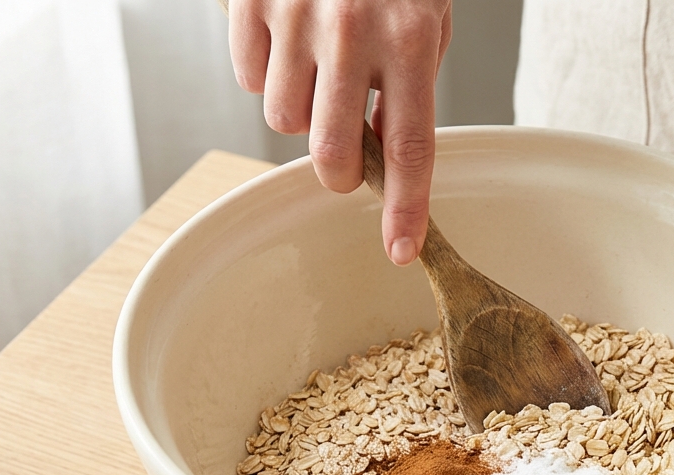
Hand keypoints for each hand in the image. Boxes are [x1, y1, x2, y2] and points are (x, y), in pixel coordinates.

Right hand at [228, 0, 452, 264]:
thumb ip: (407, 86)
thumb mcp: (423, 18)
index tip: (401, 251)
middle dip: (338, 169)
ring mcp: (297, 17)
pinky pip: (249, 80)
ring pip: (282, 121)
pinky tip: (287, 38)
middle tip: (346, 153)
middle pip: (331, 152)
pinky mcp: (251, 4)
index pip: (411, 146)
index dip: (405, 208)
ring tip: (318, 65)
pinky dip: (267, 71)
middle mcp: (353, 32)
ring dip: (300, 111)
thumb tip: (380, 153)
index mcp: (412, 36)